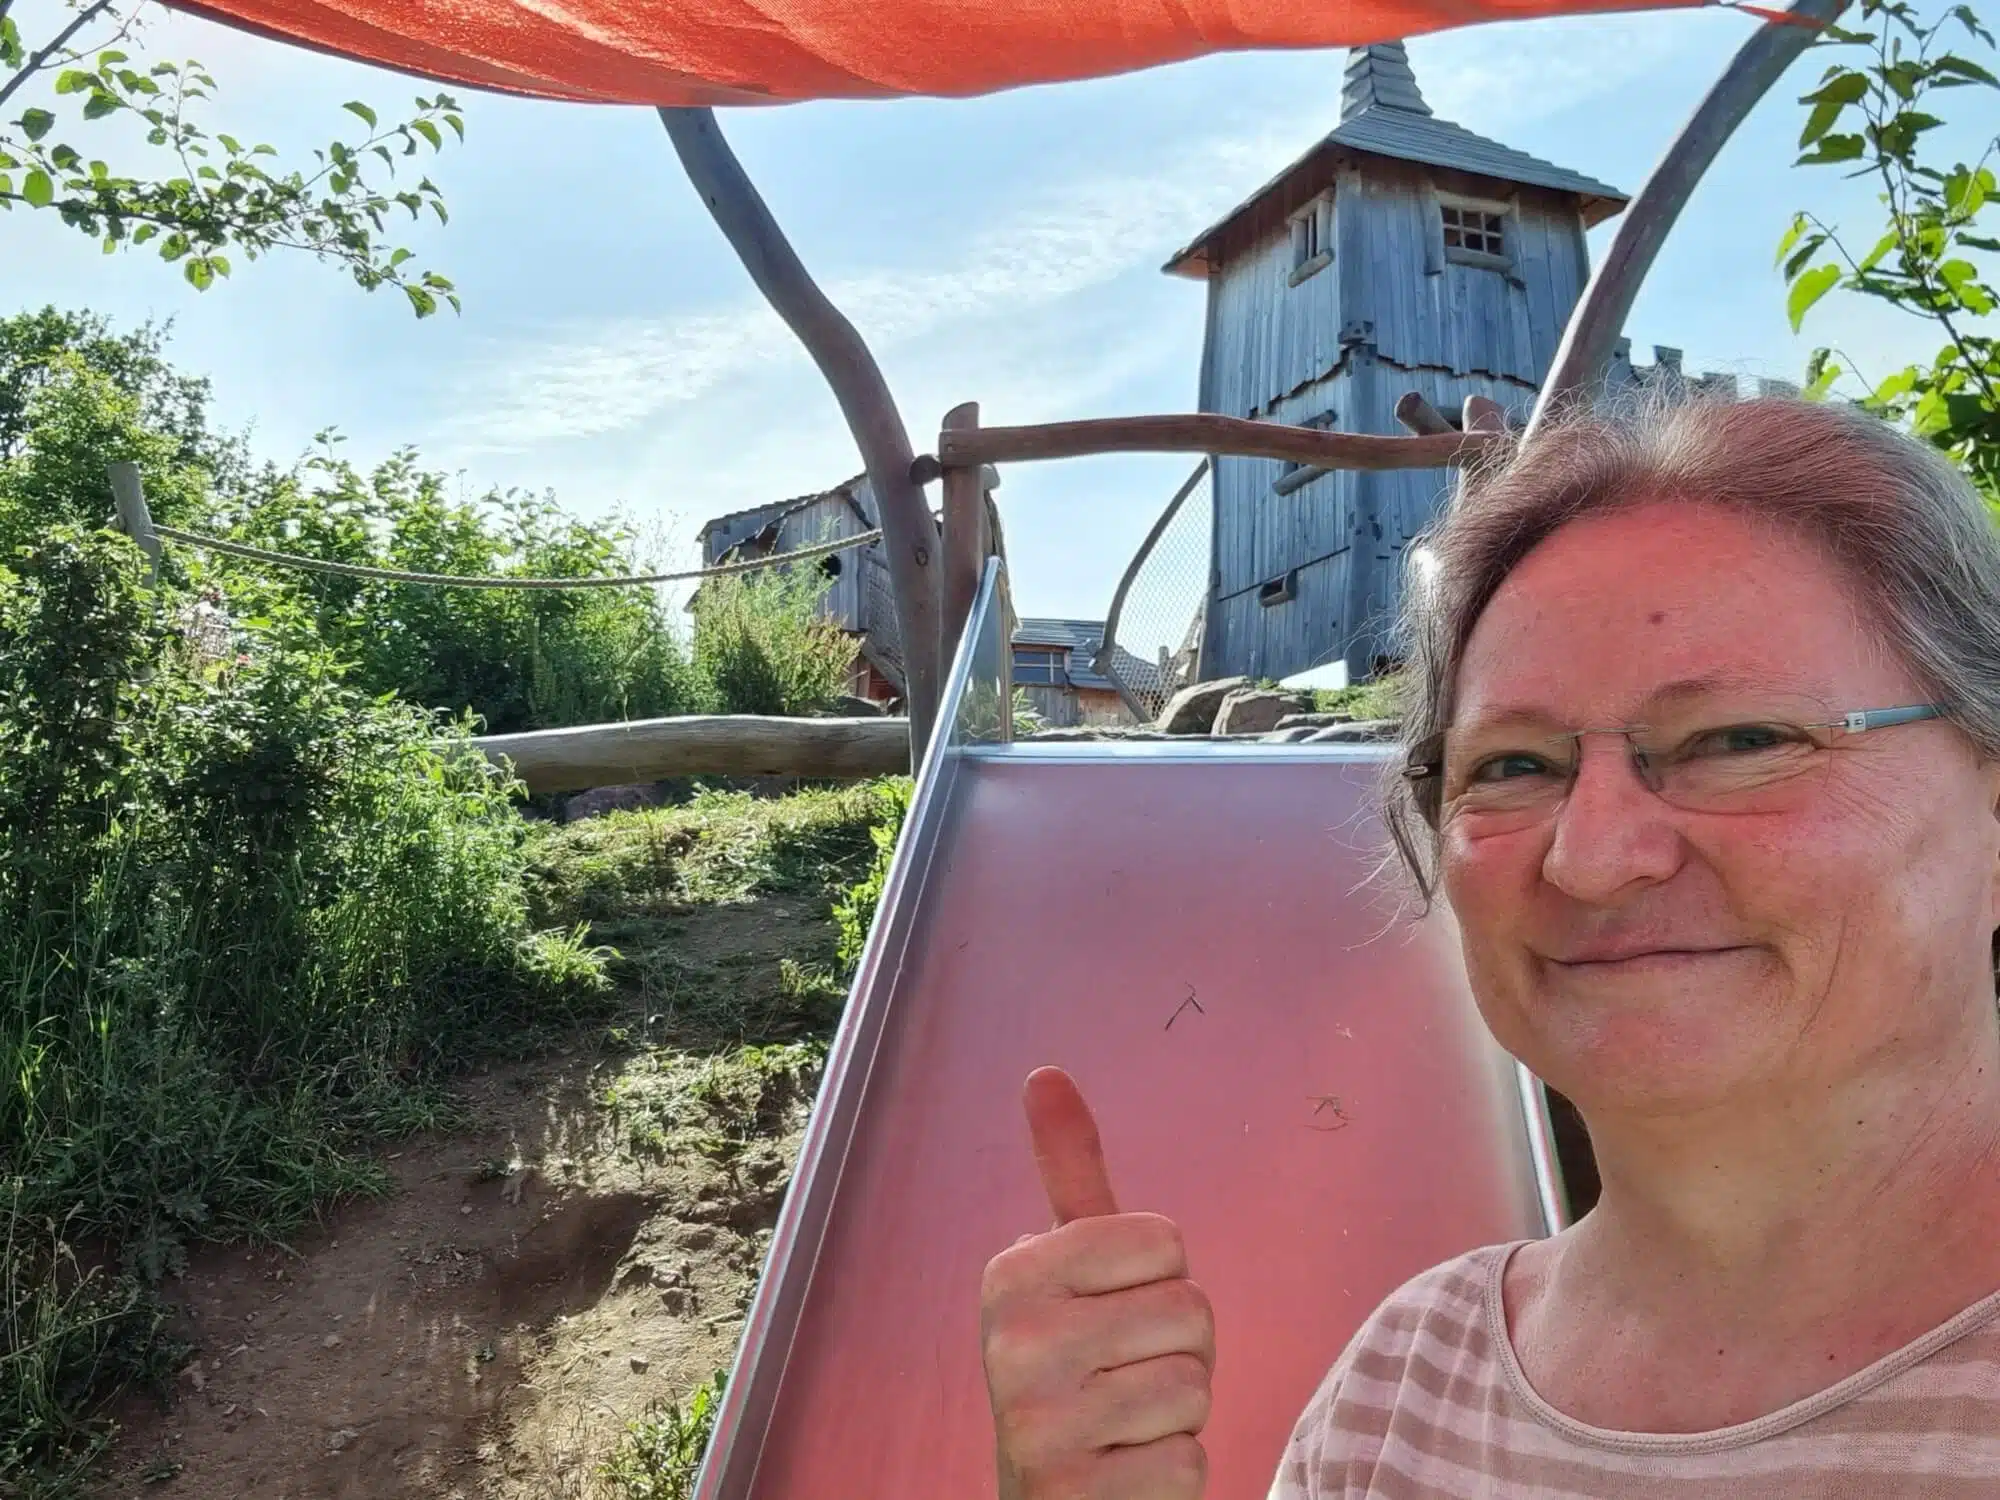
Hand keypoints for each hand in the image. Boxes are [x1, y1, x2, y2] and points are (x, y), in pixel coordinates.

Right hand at [979, 1066, 1214, 1499]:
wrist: (1051, 1498)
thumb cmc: (1079, 1368)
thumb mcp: (1071, 1269)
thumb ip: (1071, 1175)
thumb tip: (1046, 1072)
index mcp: (1014, 1272)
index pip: (1166, 1239)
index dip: (1160, 1281)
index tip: (1113, 1313)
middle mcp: (1012, 1342)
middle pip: (1190, 1311)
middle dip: (1179, 1350)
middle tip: (1123, 1376)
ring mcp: (1038, 1422)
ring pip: (1196, 1386)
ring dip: (1179, 1413)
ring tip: (1124, 1422)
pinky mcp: (1072, 1493)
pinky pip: (1191, 1460)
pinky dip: (1174, 1472)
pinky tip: (1124, 1470)